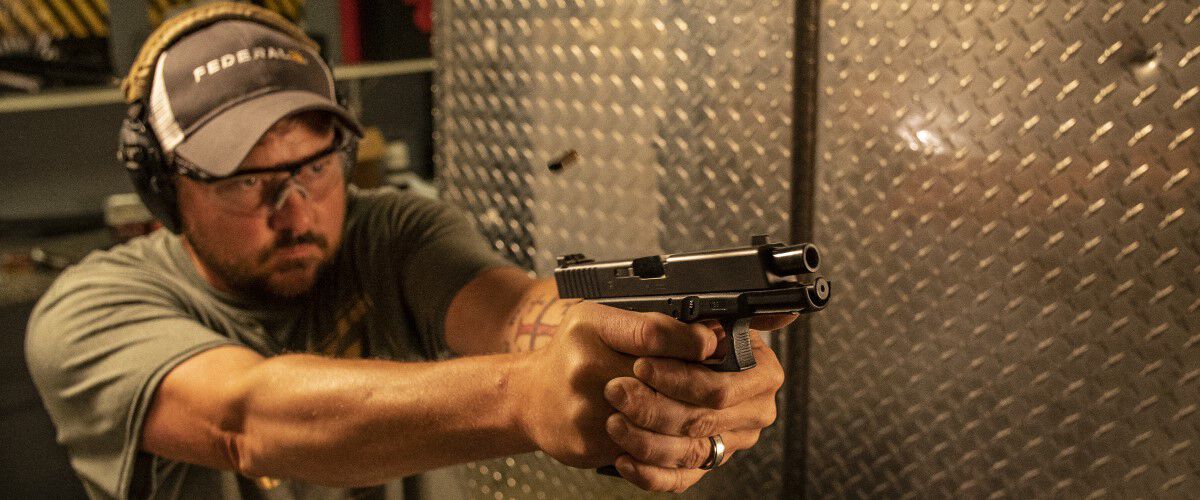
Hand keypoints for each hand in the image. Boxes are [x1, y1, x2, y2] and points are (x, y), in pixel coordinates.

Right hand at [514, 301, 717, 467]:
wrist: (528, 397)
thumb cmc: (571, 355)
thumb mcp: (601, 321)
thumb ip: (649, 324)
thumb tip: (707, 334)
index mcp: (590, 328)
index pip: (653, 334)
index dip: (689, 341)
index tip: (710, 345)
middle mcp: (584, 368)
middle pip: (661, 380)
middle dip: (693, 383)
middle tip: (709, 381)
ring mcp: (584, 411)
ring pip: (657, 419)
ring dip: (681, 415)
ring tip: (687, 406)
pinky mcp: (587, 445)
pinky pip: (640, 446)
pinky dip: (658, 439)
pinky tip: (660, 428)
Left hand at [602, 315, 792, 491]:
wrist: (659, 358)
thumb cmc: (684, 335)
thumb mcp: (700, 315)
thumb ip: (716, 317)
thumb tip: (749, 321)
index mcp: (762, 373)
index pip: (720, 388)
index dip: (679, 380)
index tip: (643, 366)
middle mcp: (753, 410)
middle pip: (702, 420)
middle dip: (654, 407)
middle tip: (618, 390)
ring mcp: (731, 441)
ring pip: (690, 452)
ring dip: (646, 440)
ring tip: (615, 422)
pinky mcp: (706, 463)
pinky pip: (681, 479)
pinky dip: (649, 473)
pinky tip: (624, 458)